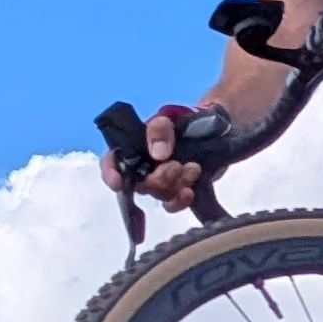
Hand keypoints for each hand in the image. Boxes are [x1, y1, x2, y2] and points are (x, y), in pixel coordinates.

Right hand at [99, 102, 230, 212]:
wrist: (211, 131)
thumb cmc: (183, 121)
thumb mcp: (170, 117)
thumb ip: (160, 129)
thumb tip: (158, 153)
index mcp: (132, 148)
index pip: (112, 163)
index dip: (110, 174)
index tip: (118, 182)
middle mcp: (142, 167)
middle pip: (139, 184)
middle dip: (157, 178)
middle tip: (176, 165)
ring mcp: (159, 181)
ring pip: (158, 194)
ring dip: (175, 184)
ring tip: (193, 168)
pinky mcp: (176, 191)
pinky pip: (172, 204)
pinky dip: (180, 200)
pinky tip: (189, 191)